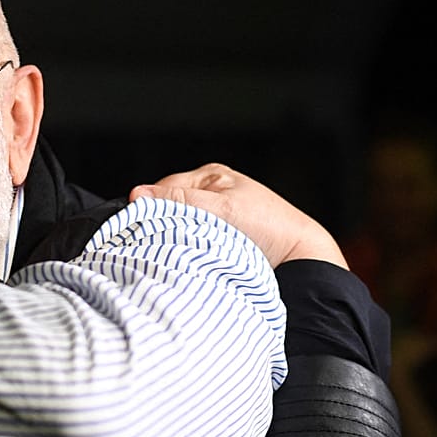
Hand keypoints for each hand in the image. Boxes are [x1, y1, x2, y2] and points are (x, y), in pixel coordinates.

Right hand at [130, 163, 346, 268]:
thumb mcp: (222, 209)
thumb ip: (179, 201)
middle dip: (164, 225)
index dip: (153, 208)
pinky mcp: (216, 240)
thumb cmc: (271, 227)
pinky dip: (186, 250)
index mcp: (211, 177)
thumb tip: (137, 194)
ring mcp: (213, 218)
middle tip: (165, 242)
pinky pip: (188, 243)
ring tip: (183, 251)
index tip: (143, 226)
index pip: (165, 189)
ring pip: (176, 227)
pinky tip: (190, 258)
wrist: (299, 259)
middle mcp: (210, 194)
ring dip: (175, 240)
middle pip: (168, 209)